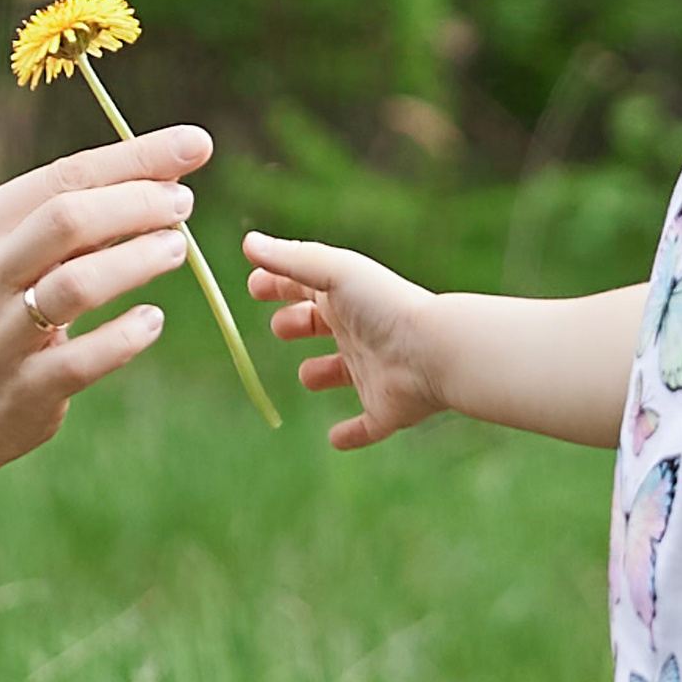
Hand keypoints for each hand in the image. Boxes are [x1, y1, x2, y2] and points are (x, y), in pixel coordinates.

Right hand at [0, 127, 209, 486]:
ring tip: (177, 250)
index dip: (135, 157)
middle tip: (182, 205)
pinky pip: (86, 358)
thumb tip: (158, 175)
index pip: (62, 176)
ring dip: (139, 260)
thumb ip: (64, 223)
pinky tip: (152, 320)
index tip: (194, 145)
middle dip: (139, 202)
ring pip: (78, 284)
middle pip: (68, 219)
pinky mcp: (23, 391)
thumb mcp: (1, 260)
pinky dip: (128, 334)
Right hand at [244, 232, 444, 448]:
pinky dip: (352, 434)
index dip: (278, 285)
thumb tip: (248, 243)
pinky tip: (336, 439)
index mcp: (345, 297)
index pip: (304, 286)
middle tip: (278, 328)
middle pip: (321, 326)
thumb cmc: (383, 306)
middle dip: (298, 324)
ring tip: (308, 376)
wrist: (433, 352)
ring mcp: (372, 372)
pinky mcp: (384, 410)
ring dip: (323, 374)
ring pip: (342, 372)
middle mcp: (358, 332)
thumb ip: (290, 259)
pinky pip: (367, 425)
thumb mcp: (333, 272)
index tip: (253, 287)